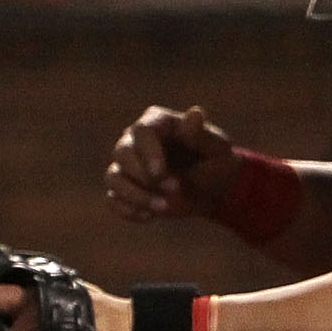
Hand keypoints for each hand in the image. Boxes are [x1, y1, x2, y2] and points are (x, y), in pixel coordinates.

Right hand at [105, 104, 244, 221]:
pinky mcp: (123, 188)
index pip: (142, 131)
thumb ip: (203, 135)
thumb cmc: (216, 163)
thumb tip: (195, 113)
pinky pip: (113, 199)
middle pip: (122, 152)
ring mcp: (127, 165)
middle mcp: (135, 140)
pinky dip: (127, 209)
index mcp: (158, 123)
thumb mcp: (218, 149)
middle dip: (144, 176)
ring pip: (114, 177)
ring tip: (164, 209)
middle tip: (175, 191)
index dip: (147, 152)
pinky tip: (148, 217)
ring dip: (136, 196)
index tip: (160, 174)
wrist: (211, 191)